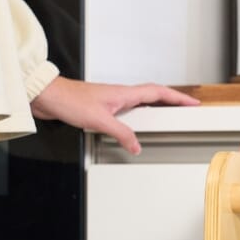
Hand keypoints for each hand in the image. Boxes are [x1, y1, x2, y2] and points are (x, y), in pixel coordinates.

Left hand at [29, 77, 199, 154]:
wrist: (48, 97)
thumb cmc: (69, 100)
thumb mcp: (100, 120)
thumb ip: (121, 133)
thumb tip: (136, 146)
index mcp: (124, 93)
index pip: (158, 93)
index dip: (177, 98)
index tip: (192, 103)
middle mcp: (120, 95)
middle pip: (153, 96)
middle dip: (172, 102)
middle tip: (186, 109)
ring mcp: (111, 101)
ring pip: (141, 103)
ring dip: (157, 108)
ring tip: (169, 116)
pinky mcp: (102, 108)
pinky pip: (128, 112)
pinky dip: (139, 117)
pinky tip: (136, 127)